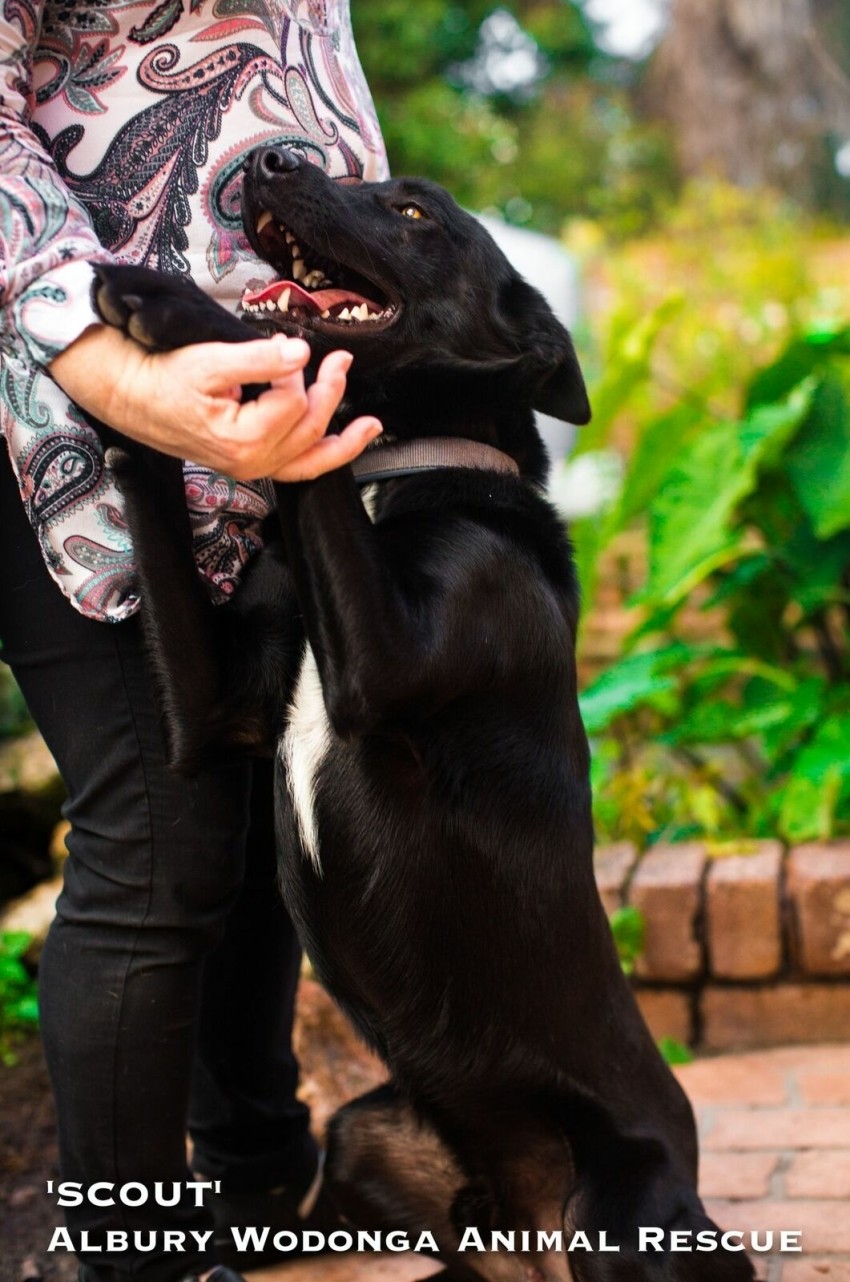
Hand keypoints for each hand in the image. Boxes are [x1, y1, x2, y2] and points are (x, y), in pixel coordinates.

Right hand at [48, 323, 381, 480]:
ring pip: (311, 457)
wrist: (131, 395)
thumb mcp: (210, 360)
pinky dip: (326, 455)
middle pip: (308, 427)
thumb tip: (301, 353)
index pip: (291, 401)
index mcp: (243, 440)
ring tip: (373, 423)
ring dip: (344, 437)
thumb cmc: (164, 377)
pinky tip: (349, 441)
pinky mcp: (253, 463)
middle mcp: (253, 462)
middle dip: (330, 391)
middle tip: (341, 358)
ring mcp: (254, 467)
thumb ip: (259, 358)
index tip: (275, 347)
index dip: (290, 370)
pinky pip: (299, 468)